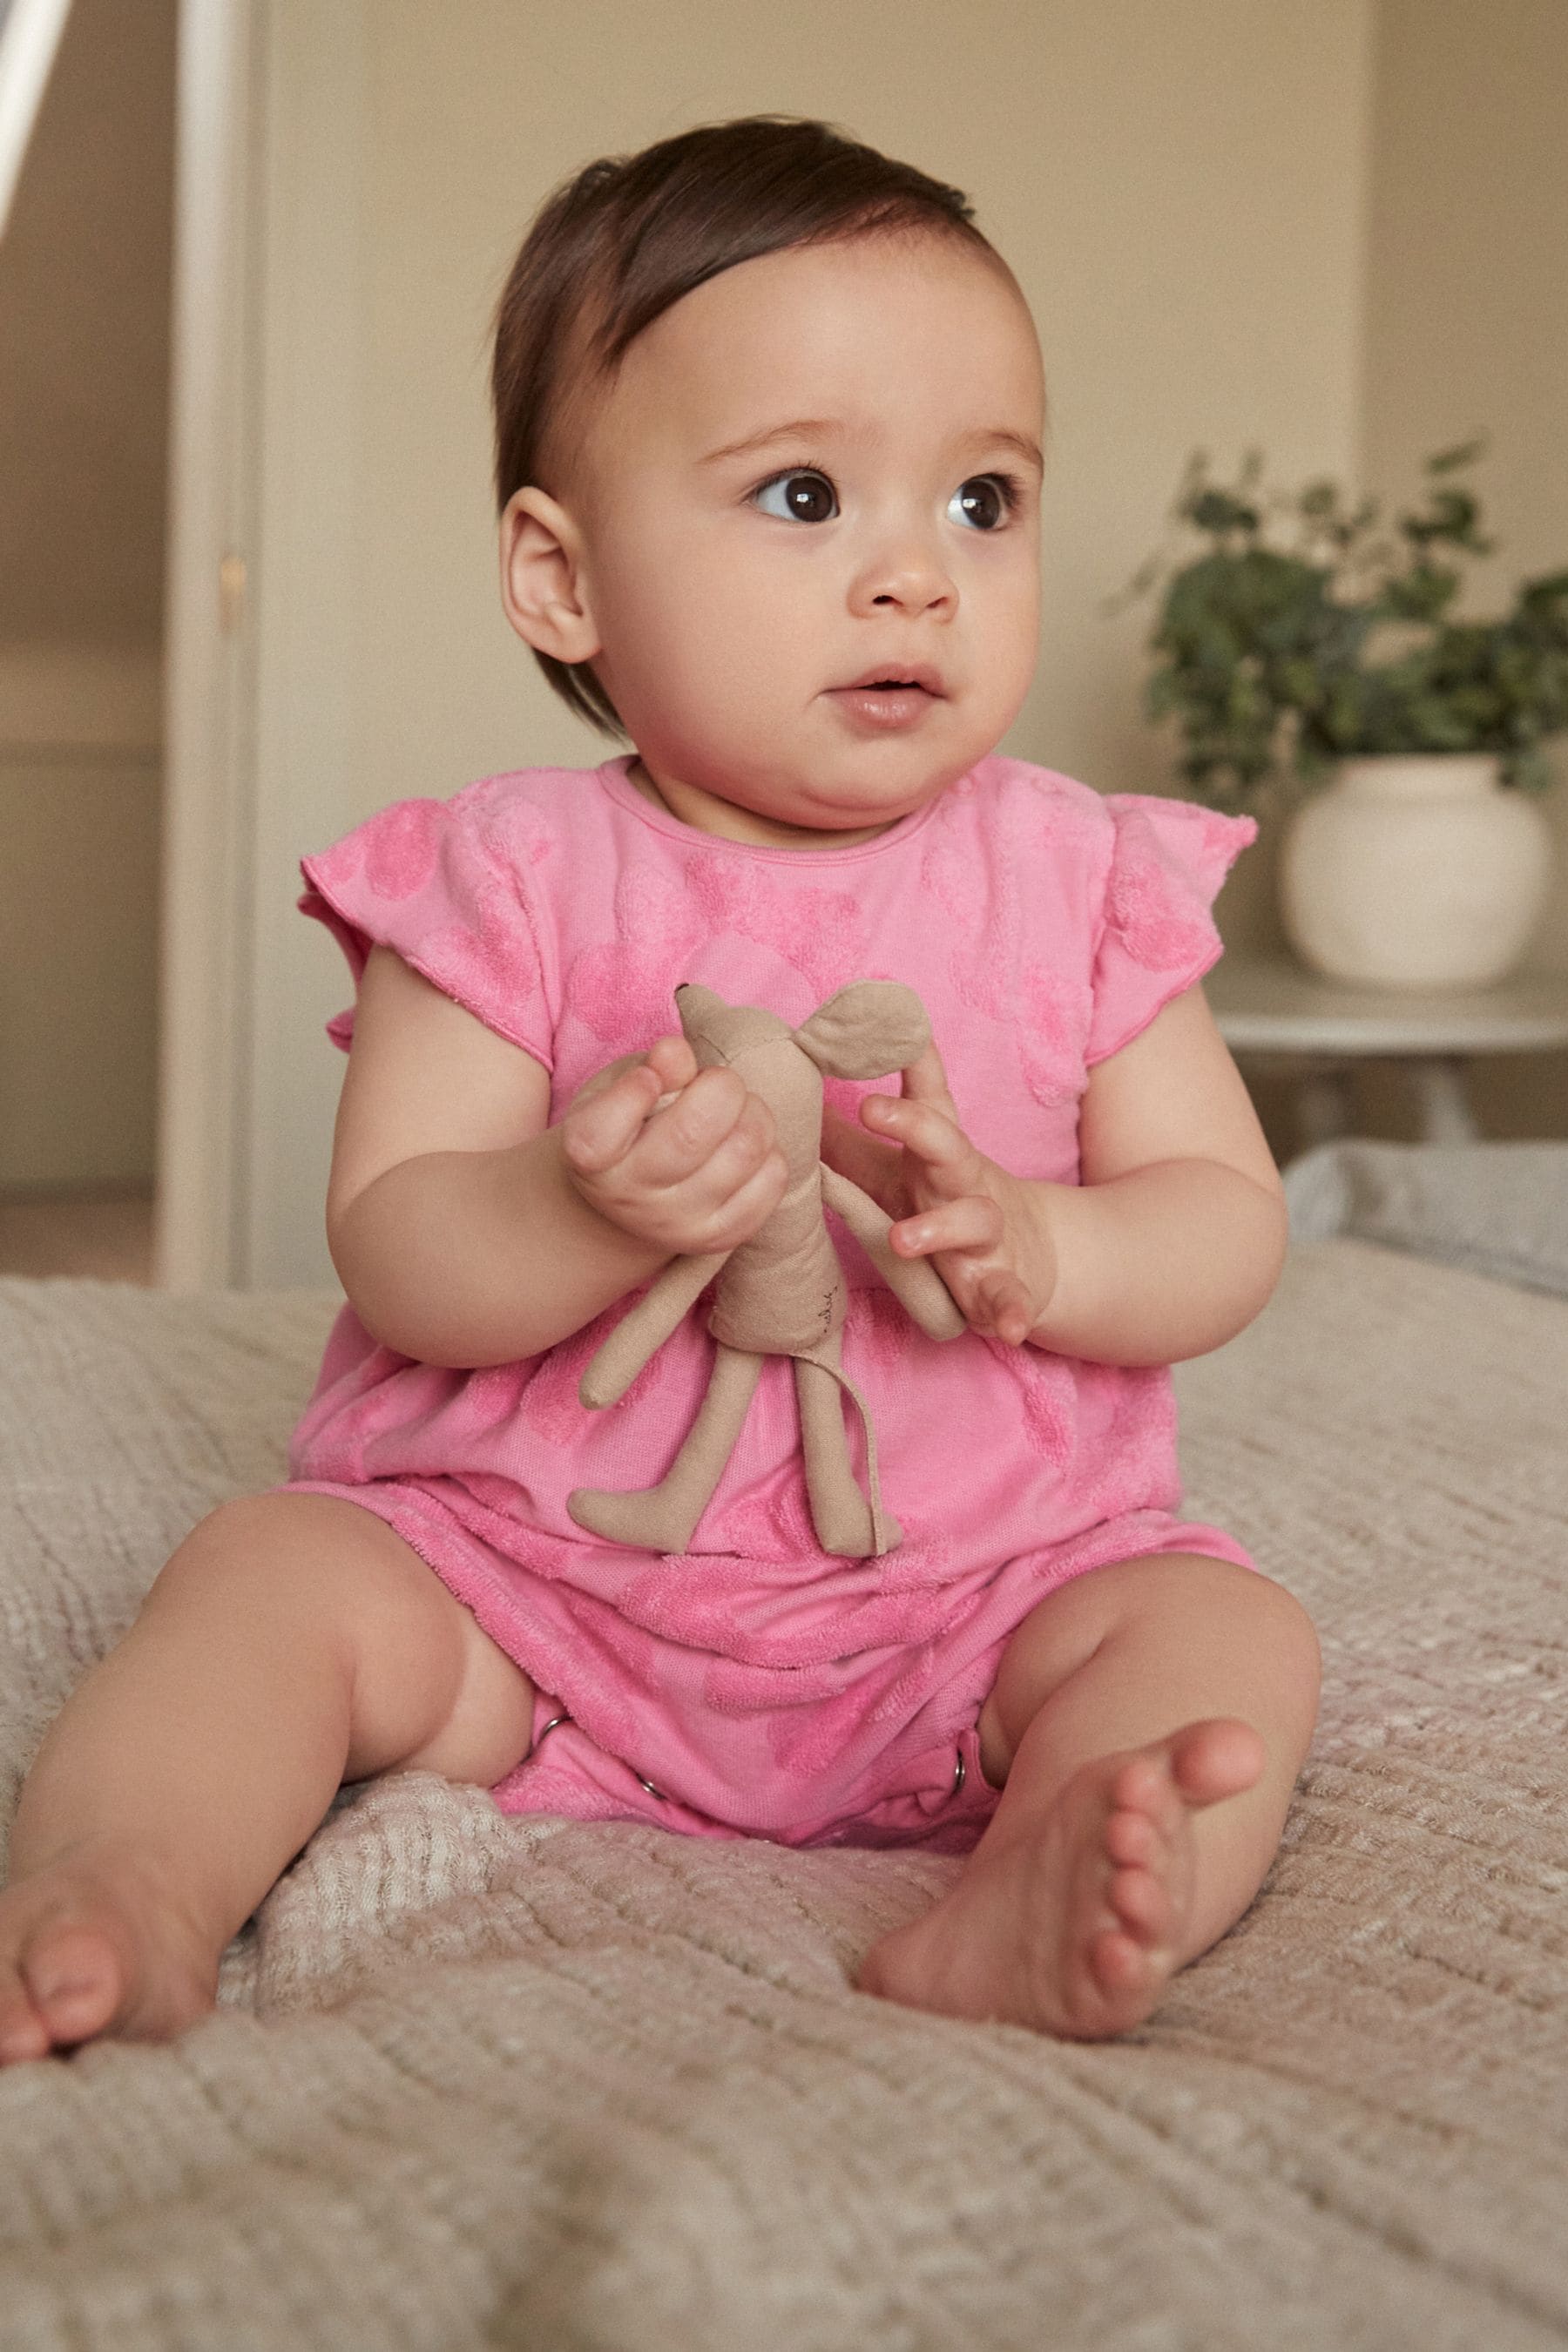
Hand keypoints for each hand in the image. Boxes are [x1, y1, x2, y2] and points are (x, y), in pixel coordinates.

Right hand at [559, 1034, 788, 1255]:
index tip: (649, 1077)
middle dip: (721, 1087)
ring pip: (744, 1152)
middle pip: (692, 1134)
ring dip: (753, 1113)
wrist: (633, 1201)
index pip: (602, 1130)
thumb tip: (676, 1052)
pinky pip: (772, 1181)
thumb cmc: (628, 1125)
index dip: (635, 1088)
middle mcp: (630, 1199)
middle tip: (718, 1082)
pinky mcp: (721, 1237)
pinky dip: (769, 1150)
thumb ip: (649, 1067)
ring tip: (735, 1110)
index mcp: (590, 1155)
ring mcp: (677, 1225)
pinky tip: (743, 1144)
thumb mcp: (620, 1088)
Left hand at [821, 1044, 1054, 1345]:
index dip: (912, 1065)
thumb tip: (794, 1102)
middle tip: (871, 1108)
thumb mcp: (898, 1170)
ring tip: (902, 1240)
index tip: (896, 1034)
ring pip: (975, 1220)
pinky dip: (1013, 1310)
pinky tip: (1010, 1329)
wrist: (1030, 1252)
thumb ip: (849, 1141)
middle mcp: (965, 1185)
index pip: (928, 1102)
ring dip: (941, 1227)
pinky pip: (1010, 1296)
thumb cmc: (946, 1203)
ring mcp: (988, 1234)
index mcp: (938, 1156)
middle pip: (949, 1146)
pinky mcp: (1004, 1283)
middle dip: (916, 1126)